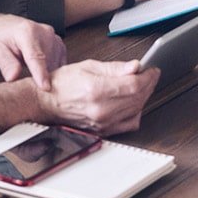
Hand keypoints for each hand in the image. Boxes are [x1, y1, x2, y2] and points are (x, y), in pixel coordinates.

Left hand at [0, 15, 66, 90]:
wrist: (3, 27)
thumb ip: (6, 64)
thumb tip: (13, 77)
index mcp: (27, 32)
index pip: (36, 57)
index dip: (41, 74)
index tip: (46, 88)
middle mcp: (44, 32)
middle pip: (48, 63)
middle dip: (40, 77)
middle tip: (25, 80)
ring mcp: (54, 37)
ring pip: (56, 65)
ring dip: (46, 73)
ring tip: (29, 69)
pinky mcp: (59, 44)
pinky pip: (60, 63)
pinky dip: (51, 70)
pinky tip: (39, 68)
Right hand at [41, 60, 157, 134]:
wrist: (46, 102)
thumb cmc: (62, 84)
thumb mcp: (88, 66)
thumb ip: (115, 68)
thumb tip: (135, 66)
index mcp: (97, 90)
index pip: (134, 84)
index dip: (148, 76)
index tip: (152, 69)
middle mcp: (101, 109)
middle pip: (138, 97)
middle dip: (149, 84)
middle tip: (150, 75)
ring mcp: (103, 122)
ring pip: (137, 110)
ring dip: (144, 96)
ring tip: (142, 85)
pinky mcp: (103, 130)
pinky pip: (130, 124)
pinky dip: (137, 112)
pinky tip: (134, 102)